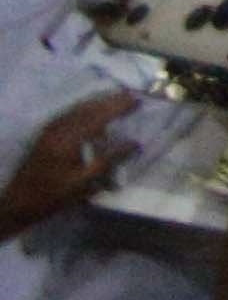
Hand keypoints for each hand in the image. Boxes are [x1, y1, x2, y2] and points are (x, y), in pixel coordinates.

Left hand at [6, 96, 133, 223]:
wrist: (18, 203)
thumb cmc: (53, 196)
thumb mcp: (83, 184)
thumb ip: (108, 161)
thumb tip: (134, 143)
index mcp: (68, 141)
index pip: (98, 117)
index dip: (118, 107)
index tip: (137, 101)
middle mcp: (58, 129)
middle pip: (88, 108)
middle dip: (110, 100)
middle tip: (132, 96)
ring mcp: (49, 130)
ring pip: (77, 108)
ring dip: (98, 101)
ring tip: (117, 99)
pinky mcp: (45, 133)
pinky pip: (68, 113)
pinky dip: (84, 108)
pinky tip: (92, 110)